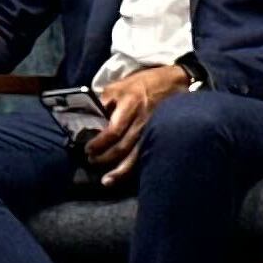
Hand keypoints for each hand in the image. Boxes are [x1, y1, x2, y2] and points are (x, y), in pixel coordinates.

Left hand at [81, 65, 192, 183]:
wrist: (173, 82)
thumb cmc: (142, 84)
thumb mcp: (119, 86)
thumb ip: (104, 102)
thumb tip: (88, 118)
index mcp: (130, 105)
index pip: (113, 131)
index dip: (99, 143)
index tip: (88, 148)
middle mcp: (142, 121)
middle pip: (122, 147)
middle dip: (104, 158)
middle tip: (91, 161)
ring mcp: (152, 131)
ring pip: (134, 157)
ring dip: (119, 171)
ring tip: (106, 180)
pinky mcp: (158, 137)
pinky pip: (144, 155)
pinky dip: (133, 168)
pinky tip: (124, 176)